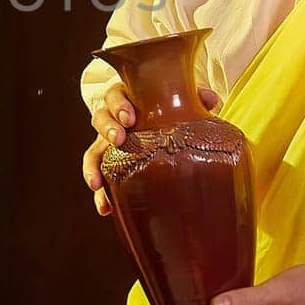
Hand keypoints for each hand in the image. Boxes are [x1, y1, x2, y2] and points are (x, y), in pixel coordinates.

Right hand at [82, 82, 220, 215]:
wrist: (156, 121)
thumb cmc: (163, 108)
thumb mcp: (176, 101)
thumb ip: (193, 98)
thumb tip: (210, 100)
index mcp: (126, 99)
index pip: (116, 96)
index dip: (119, 106)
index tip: (129, 118)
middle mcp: (112, 119)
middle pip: (100, 119)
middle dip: (107, 129)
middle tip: (118, 139)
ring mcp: (107, 143)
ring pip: (93, 152)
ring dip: (93, 167)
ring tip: (97, 184)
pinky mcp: (109, 165)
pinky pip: (100, 178)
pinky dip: (101, 194)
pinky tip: (106, 208)